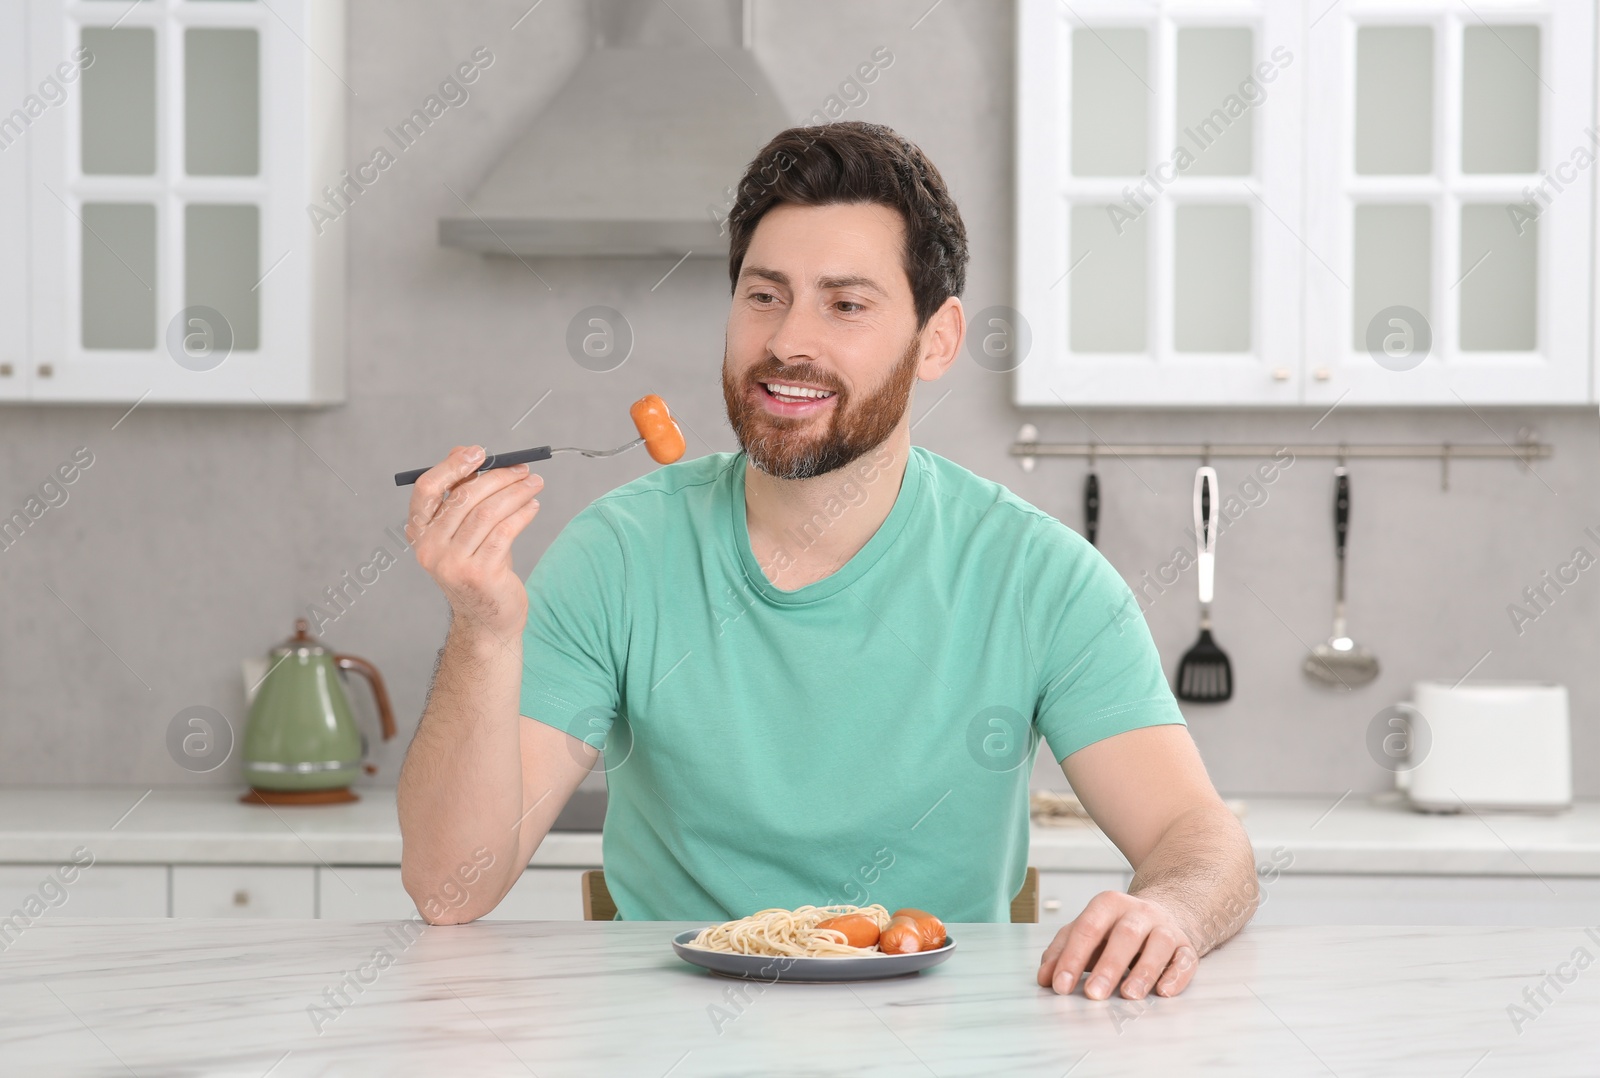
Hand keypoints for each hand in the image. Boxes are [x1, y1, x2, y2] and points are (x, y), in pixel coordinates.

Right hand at [407, 445, 543, 637]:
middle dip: (498, 477)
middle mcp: (430, 549)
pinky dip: (522, 514)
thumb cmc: (478, 567)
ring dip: (516, 493)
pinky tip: (533, 506)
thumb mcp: (465, 531)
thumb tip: (466, 451)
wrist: (488, 620)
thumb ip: (461, 493)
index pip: (427, 490)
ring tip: (535, 484)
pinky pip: (504, 532)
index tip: (480, 453)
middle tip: (523, 469)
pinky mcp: (480, 574)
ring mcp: (453, 564)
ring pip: (487, 513)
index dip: (452, 467)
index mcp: (419, 534)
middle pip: (464, 498)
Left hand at [1035, 890, 1198, 999]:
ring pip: (1158, 945)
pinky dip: (1176, 976)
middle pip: (1125, 935)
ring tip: (1129, 995)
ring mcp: (1165, 928)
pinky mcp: (1186, 947)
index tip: (1060, 986)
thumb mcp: (1085, 931)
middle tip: (1093, 994)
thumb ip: (1061, 951)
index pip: (1087, 928)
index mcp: (1108, 904)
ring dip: (1144, 972)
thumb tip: (1045, 977)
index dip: (1072, 957)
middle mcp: (1139, 912)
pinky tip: (1164, 992)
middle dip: (1108, 966)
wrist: (1162, 914)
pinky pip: (1185, 960)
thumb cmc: (1115, 929)